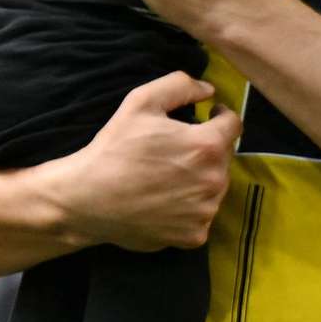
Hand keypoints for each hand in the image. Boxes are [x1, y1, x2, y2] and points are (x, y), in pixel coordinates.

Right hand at [51, 70, 236, 252]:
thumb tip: (210, 90)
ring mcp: (206, 211)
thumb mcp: (140, 101)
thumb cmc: (114, 148)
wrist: (87, 199)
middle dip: (207, 150)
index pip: (234, 124)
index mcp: (207, 146)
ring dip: (200, 180)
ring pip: (214, 188)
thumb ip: (180, 85)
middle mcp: (215, 180)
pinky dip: (189, 209)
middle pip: (224, 158)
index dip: (220, 116)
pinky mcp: (194, 236)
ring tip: (168, 178)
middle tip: (176, 151)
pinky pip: (201, 216)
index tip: (208, 117)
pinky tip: (165, 203)